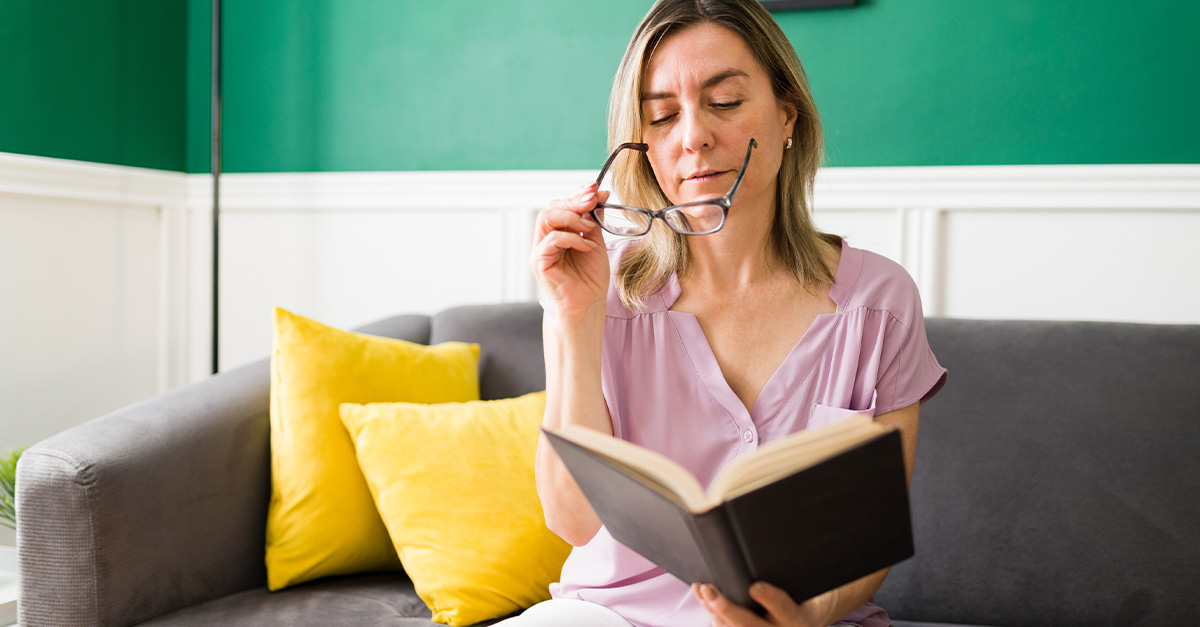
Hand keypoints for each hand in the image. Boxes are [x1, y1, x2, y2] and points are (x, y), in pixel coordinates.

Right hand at [529, 182, 610, 319]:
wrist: (588, 305)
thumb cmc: (590, 278)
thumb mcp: (596, 242)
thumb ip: (593, 219)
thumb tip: (600, 193)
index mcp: (557, 233)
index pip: (560, 204)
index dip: (576, 193)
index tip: (596, 188)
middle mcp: (545, 239)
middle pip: (551, 206)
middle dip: (574, 201)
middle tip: (593, 200)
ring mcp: (539, 250)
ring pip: (546, 217)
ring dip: (572, 217)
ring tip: (590, 228)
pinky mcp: (539, 262)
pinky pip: (552, 239)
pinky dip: (572, 238)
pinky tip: (586, 247)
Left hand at [692, 582, 838, 626]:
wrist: (799, 622)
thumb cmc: (797, 597)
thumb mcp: (798, 588)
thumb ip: (782, 576)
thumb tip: (761, 552)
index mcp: (795, 618)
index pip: (783, 608)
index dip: (770, 598)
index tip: (755, 587)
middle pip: (749, 625)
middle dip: (727, 609)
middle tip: (710, 591)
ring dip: (713, 610)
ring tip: (702, 589)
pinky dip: (712, 614)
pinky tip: (703, 599)